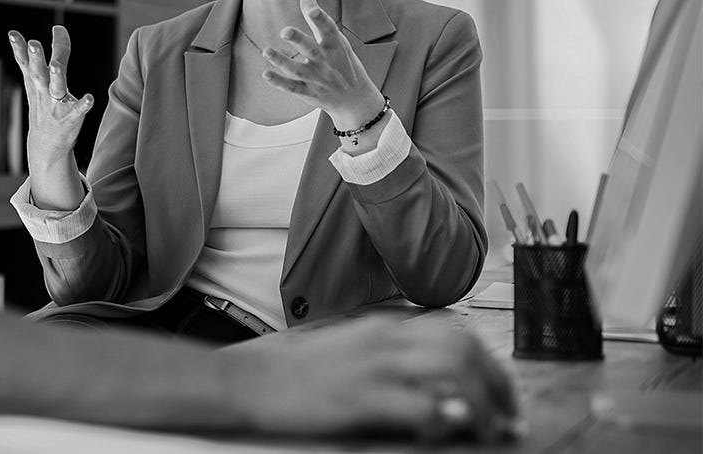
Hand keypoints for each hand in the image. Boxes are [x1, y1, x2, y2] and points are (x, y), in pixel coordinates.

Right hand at [7, 26, 94, 172]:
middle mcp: (43, 91)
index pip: (25, 61)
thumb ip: (55, 51)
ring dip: (56, 76)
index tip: (13, 34)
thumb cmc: (46, 104)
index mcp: (35, 81)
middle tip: (33, 44)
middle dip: (36, 58)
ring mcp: (56, 104)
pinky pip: (78, 110)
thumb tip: (59, 27)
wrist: (47, 143)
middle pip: (38, 72)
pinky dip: (83, 104)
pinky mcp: (70, 117)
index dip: (20, 47)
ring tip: (56, 66)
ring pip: (56, 88)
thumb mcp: (43, 79)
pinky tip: (90, 98)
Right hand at [226, 316, 519, 442]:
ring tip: (489, 430)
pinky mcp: (360, 398)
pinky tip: (453, 428)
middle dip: (497, 384)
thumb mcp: (348, 350)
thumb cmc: (296, 372)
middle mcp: (384, 339)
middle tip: (508, 416)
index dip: (489, 363)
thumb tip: (435, 381)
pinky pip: (418, 405)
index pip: (454, 332)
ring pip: (452, 371)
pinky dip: (444, 417)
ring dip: (481, 403)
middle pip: (463, 347)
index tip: (500, 392)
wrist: (250, 380)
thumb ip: (389, 356)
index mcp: (382, 327)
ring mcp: (373, 367)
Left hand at [259, 0, 385, 131]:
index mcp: (335, 45)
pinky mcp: (308, 92)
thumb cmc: (343, 62)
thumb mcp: (336, 40)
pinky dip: (279, 82)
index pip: (328, 29)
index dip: (320, 19)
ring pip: (297, 70)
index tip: (312, 10)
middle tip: (285, 31)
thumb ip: (317, 16)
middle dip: (299, 40)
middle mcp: (326, 61)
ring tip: (266, 52)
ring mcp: (317, 78)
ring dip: (281, 61)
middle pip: (311, 49)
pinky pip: (292, 88)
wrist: (356, 100)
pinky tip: (266, 74)